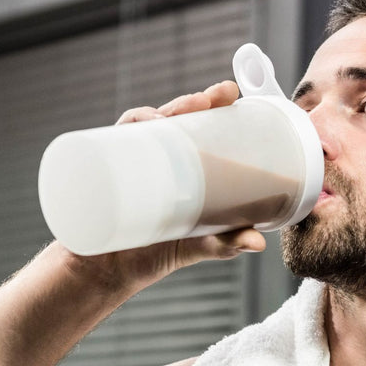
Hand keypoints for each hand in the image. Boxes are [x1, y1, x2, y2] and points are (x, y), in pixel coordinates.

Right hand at [60, 81, 266, 287]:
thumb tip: (258, 244)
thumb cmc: (157, 252)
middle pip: (172, 117)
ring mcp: (130, 163)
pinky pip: (111, 144)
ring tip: (170, 118)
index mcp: (182, 165)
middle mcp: (156, 158)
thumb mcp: (199, 245)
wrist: (109, 272)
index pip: (198, 124)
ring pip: (142, 125)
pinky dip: (125, 131)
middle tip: (208, 100)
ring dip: (155, 113)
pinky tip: (138, 131)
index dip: (212, 103)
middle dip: (189, 102)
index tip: (228, 92)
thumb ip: (227, 243)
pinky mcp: (106, 173)